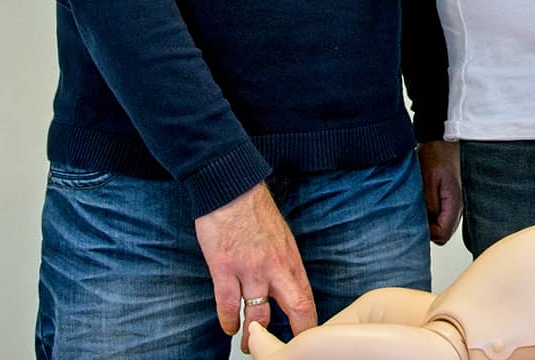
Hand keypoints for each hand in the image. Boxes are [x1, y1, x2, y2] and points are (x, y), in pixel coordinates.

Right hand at [195, 182, 318, 351]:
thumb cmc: (255, 212)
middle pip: (295, 309)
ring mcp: (250, 270)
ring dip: (253, 336)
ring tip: (249, 346)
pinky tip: (228, 328)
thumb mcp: (282, 238)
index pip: (307, 299)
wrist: (230, 190)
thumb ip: (285, 265)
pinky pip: (228, 304)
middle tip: (288, 352)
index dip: (309, 323)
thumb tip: (288, 289)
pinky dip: (228, 321)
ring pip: (257, 315)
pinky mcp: (224, 268)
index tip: (307, 338)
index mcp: (291, 261)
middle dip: (294, 336)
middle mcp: (275, 268)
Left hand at [417, 140, 462, 244]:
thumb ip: (430, 205)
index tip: (416, 221)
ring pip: (440, 225)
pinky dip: (429, 213)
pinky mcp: (448, 199)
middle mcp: (457, 206)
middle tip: (414, 214)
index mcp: (454, 203)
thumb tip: (427, 225)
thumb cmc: (436, 156)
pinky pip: (439, 215)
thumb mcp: (428, 181)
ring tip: (417, 205)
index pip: (443, 235)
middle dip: (427, 229)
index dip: (427, 233)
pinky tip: (421, 201)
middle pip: (442, 233)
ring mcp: (453, 203)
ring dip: (428, 220)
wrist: (441, 141)